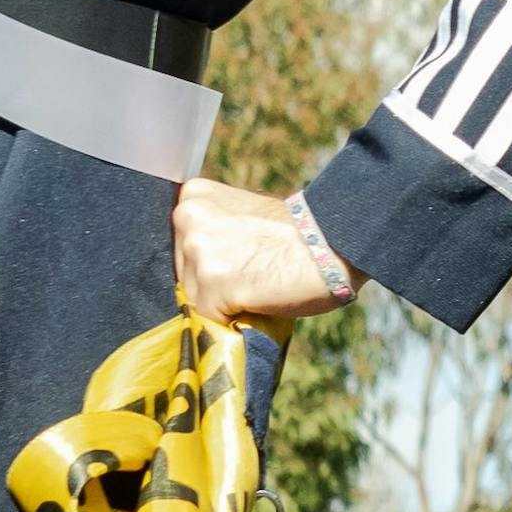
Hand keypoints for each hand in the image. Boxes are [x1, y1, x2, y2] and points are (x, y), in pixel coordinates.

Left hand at [174, 179, 366, 325]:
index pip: (178, 245)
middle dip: (209, 281)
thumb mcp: (243, 212)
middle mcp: (188, 217)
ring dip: (221, 300)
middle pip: (182, 271)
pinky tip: (256, 297)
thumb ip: (214, 225)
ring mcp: (199, 251)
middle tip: (250, 271)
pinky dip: (231, 316)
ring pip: (193, 296)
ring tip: (255, 284)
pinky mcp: (213, 284)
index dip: (205, 259)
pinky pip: (209, 316)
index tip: (233, 258)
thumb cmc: (295, 233)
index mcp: (194, 196)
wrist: (332, 244)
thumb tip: (197, 259)